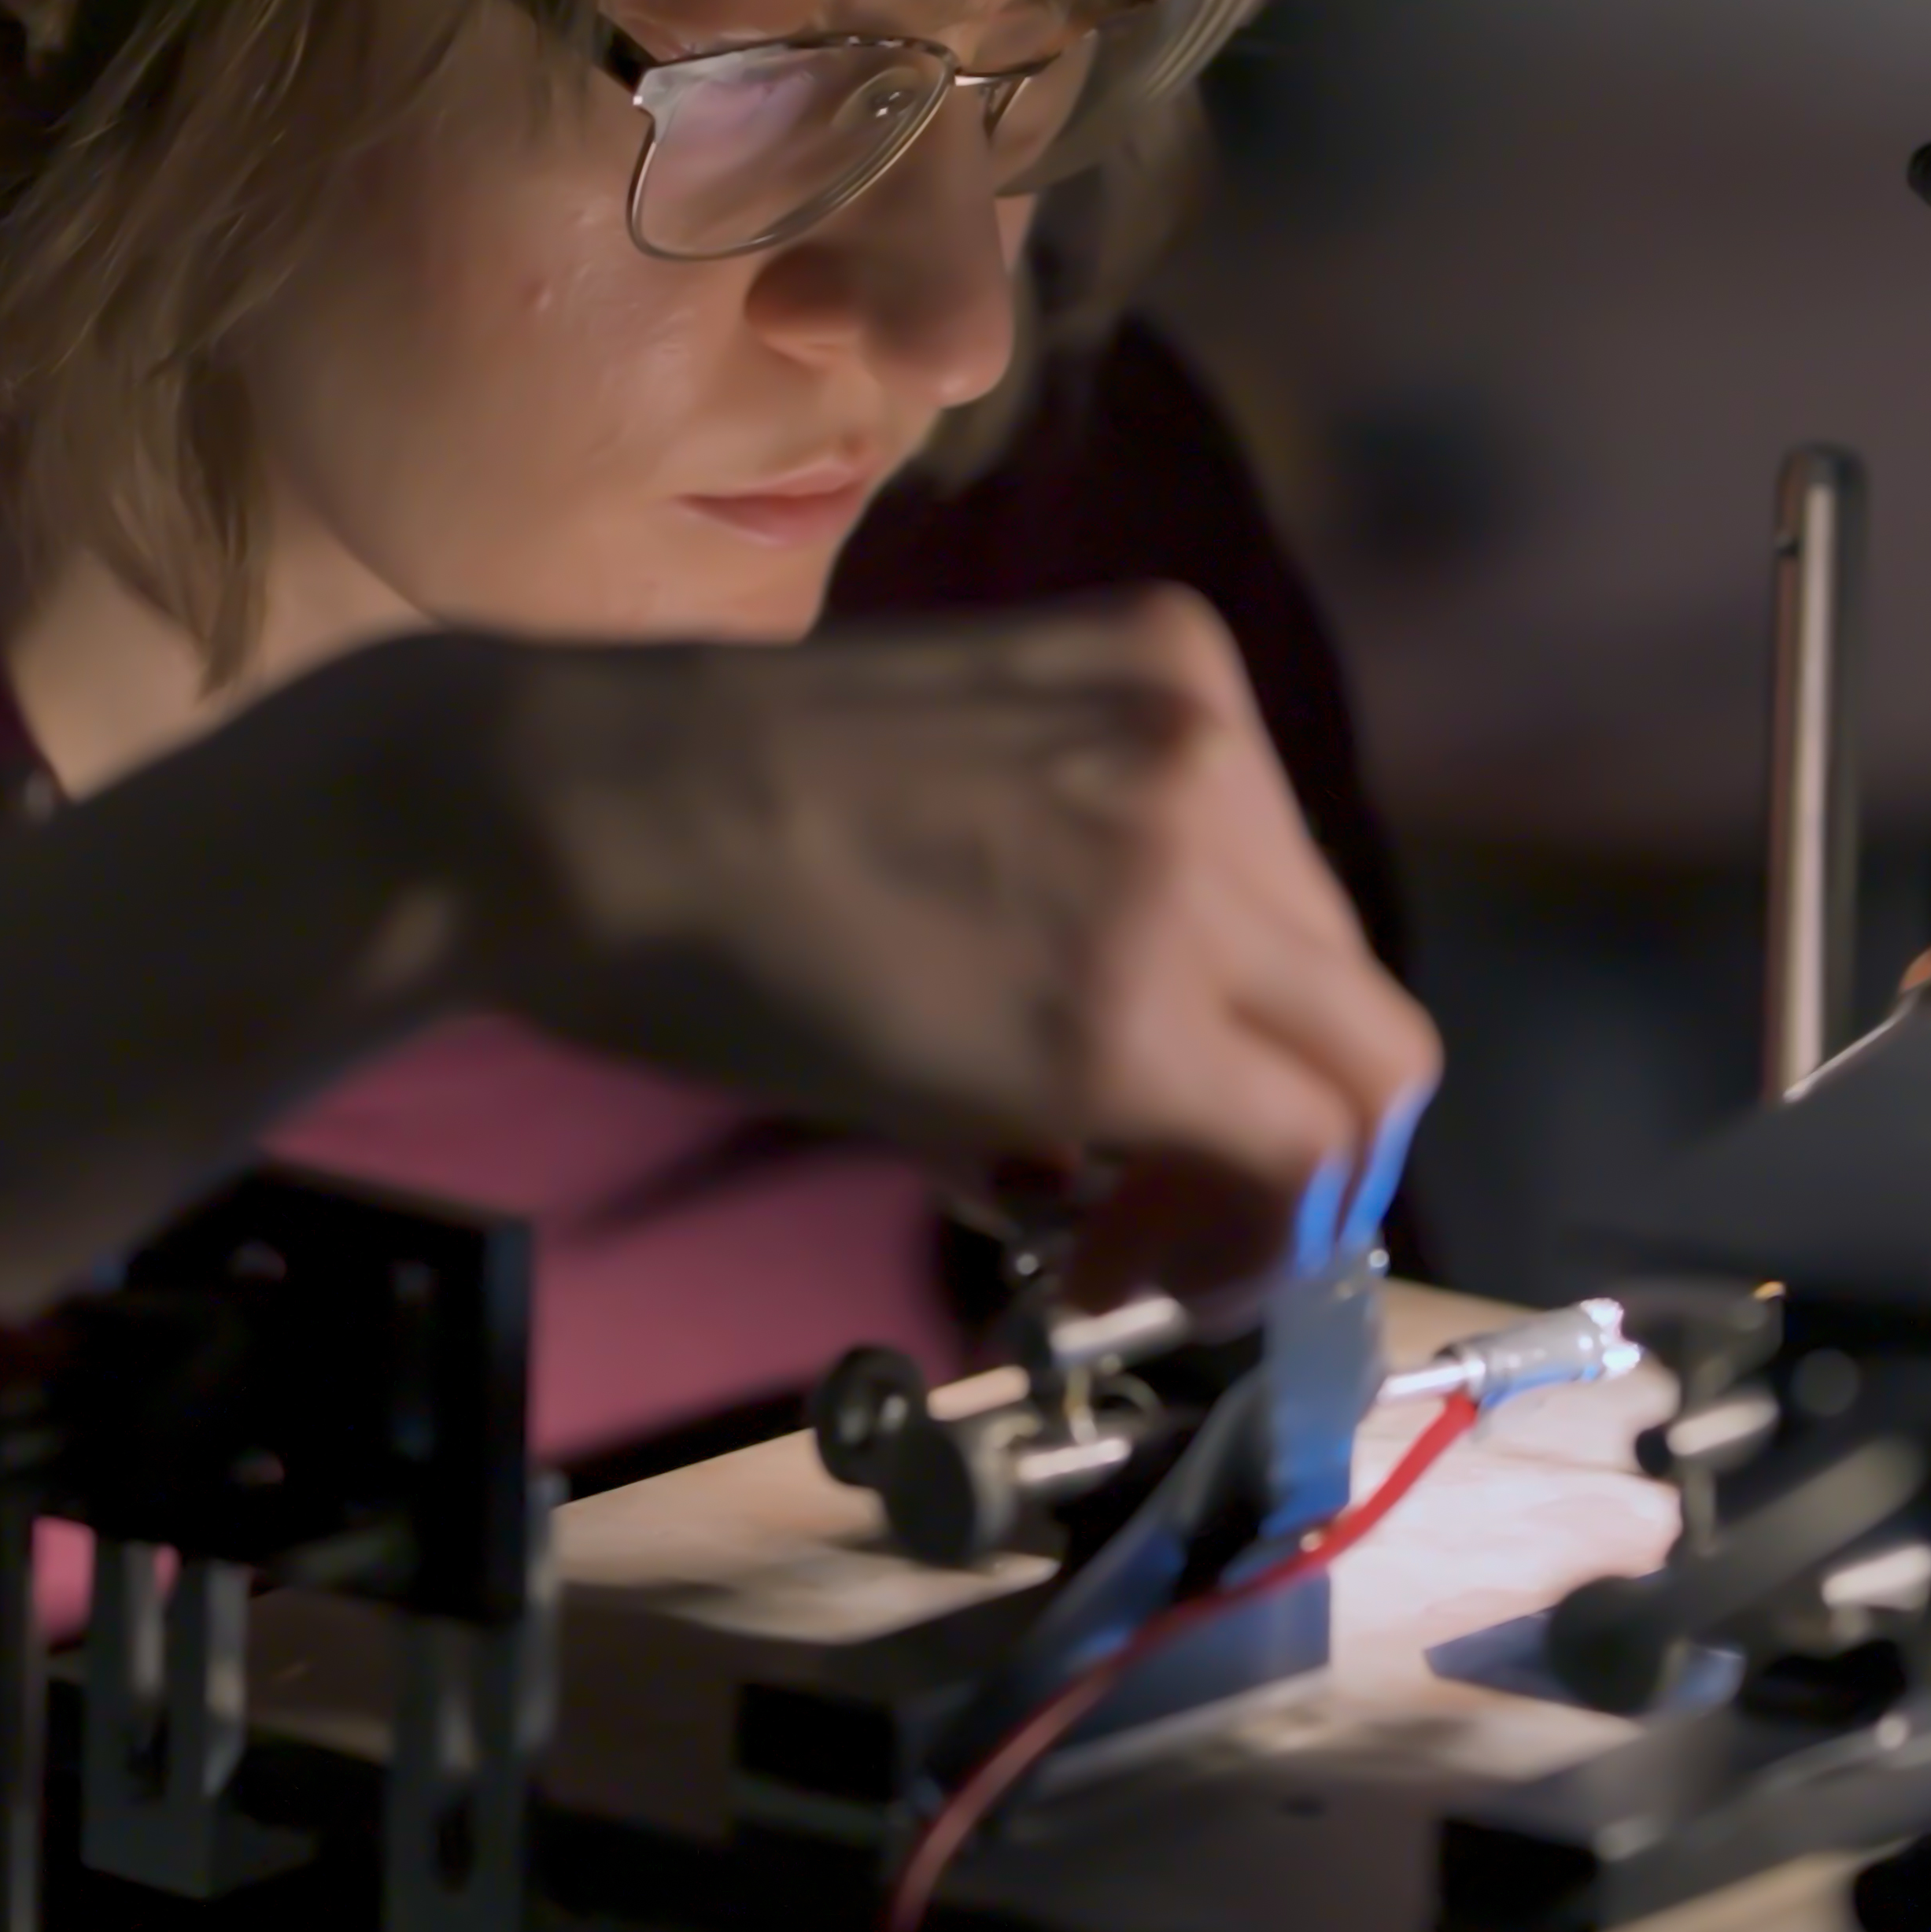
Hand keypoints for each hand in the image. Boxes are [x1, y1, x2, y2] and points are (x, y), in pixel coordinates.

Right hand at [0, 589, 1435, 1324]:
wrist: (578, 810)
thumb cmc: (699, 802)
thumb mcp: (958, 779)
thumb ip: (1087, 886)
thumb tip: (1135, 1077)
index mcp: (1170, 667)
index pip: (1306, 903)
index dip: (1263, 1051)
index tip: (1177, 1135)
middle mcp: (1212, 749)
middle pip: (1353, 1000)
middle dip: (1281, 1143)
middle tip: (1156, 1227)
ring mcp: (1190, 869)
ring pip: (1349, 1087)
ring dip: (1256, 1198)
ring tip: (1117, 1256)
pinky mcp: (1130, 1007)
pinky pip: (1274, 1150)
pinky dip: (1230, 1237)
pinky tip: (1110, 1264)